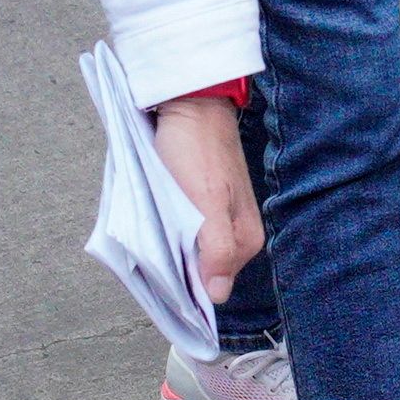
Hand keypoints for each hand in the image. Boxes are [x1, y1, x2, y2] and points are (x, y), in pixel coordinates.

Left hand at [153, 89, 263, 308]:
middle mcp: (238, 234)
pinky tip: (159, 219)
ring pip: (191, 249)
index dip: (185, 287)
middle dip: (177, 265)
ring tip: (154, 233)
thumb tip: (218, 296)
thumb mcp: (207, 202)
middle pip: (201, 269)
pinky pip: (186, 230)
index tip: (161, 277)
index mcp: (245, 240)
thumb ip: (218, 248)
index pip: (212, 287)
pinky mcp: (205, 204)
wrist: (191, 103)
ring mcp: (221, 219)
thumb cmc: (197, 149)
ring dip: (171, 247)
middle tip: (154, 249)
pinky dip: (170, 229)